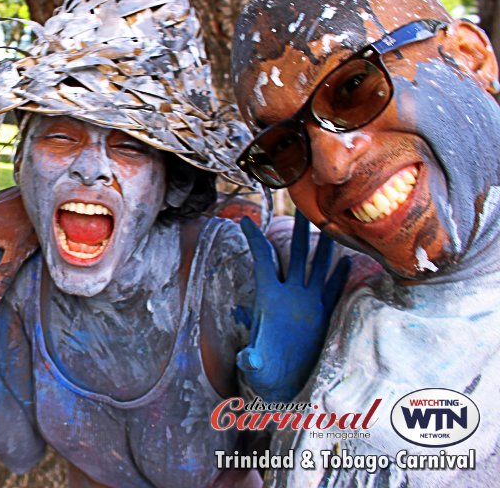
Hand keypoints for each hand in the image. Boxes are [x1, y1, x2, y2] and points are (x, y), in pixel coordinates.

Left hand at [236, 210, 349, 401]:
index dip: (255, 240)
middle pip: (295, 255)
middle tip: (301, 205)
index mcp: (270, 299)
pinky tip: (347, 260)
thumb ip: (254, 360)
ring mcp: (307, 305)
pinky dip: (339, 276)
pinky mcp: (321, 317)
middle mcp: (290, 296)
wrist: (283, 387)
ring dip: (322, 246)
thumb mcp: (257, 366)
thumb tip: (248, 359)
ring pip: (316, 267)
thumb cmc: (265, 374)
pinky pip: (331, 291)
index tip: (245, 219)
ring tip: (328, 225)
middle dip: (298, 231)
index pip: (263, 261)